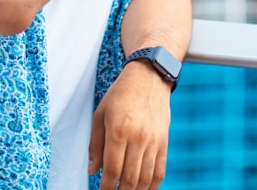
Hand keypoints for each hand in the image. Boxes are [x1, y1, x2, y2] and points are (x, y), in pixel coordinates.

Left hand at [87, 61, 171, 189]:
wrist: (148, 77)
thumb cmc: (120, 95)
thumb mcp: (100, 115)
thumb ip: (95, 145)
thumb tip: (93, 171)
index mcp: (119, 130)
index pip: (112, 169)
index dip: (106, 187)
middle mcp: (138, 138)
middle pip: (131, 179)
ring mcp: (154, 141)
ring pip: (146, 179)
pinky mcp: (164, 142)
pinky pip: (160, 171)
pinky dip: (152, 185)